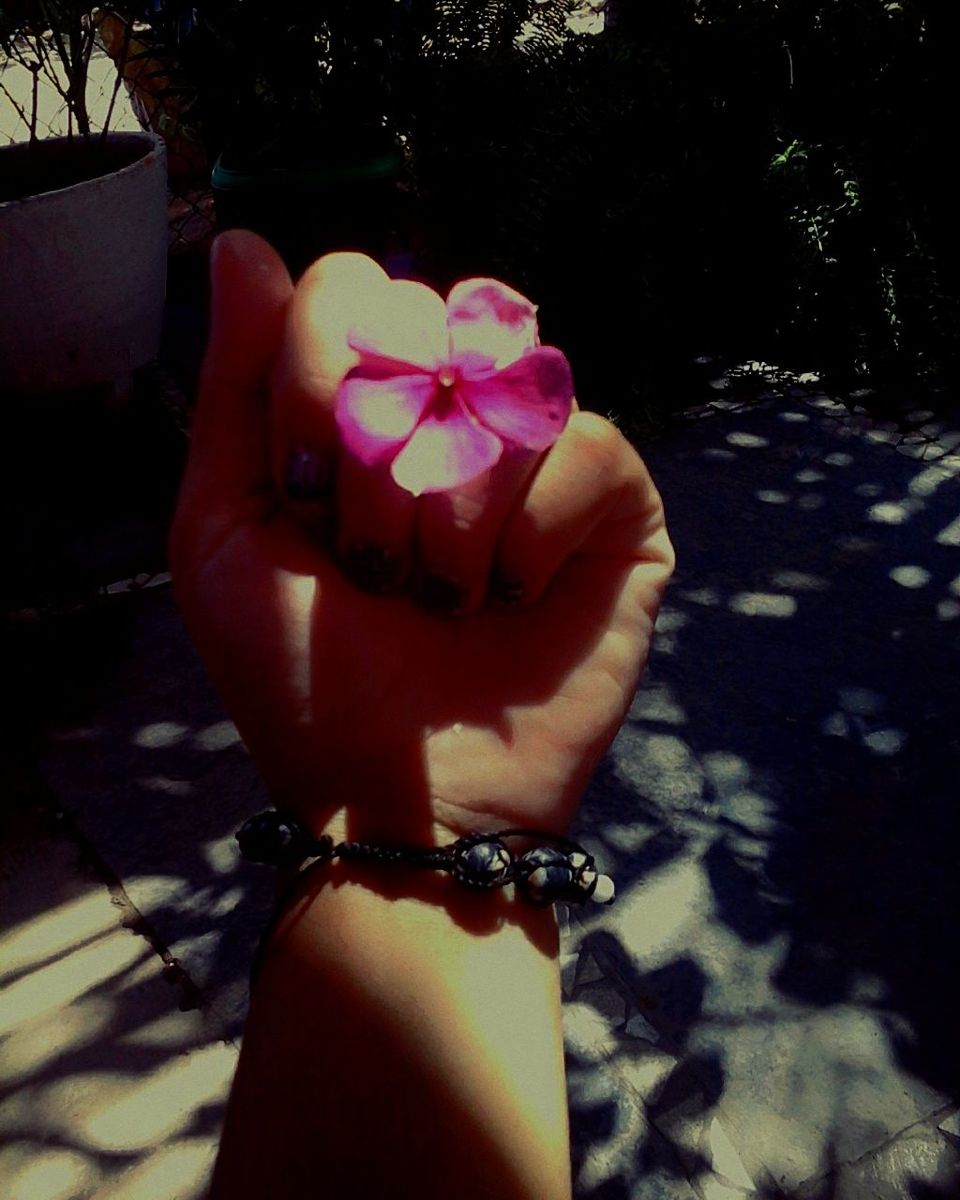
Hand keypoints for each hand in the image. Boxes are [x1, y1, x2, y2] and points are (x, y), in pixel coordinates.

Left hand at [170, 231, 673, 848]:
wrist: (404, 800)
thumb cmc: (305, 676)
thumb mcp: (226, 532)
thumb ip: (233, 387)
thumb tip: (245, 239)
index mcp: (366, 405)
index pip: (352, 289)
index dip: (319, 381)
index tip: (308, 496)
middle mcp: (459, 413)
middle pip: (438, 316)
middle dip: (386, 454)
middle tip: (377, 560)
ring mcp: (543, 458)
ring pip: (515, 382)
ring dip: (455, 509)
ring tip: (446, 595)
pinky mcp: (619, 508)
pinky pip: (590, 446)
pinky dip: (534, 535)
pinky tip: (515, 598)